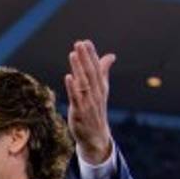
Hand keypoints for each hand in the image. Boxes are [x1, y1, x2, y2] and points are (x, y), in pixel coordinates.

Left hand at [64, 39, 115, 164]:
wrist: (96, 137)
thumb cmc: (96, 110)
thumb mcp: (101, 90)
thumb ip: (103, 72)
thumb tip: (110, 55)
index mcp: (101, 87)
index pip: (96, 68)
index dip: (91, 55)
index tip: (86, 42)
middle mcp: (96, 93)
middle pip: (90, 73)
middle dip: (85, 58)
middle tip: (79, 43)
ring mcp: (88, 103)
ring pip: (84, 83)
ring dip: (78, 68)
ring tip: (73, 54)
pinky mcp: (79, 112)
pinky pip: (76, 99)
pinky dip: (73, 88)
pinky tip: (68, 77)